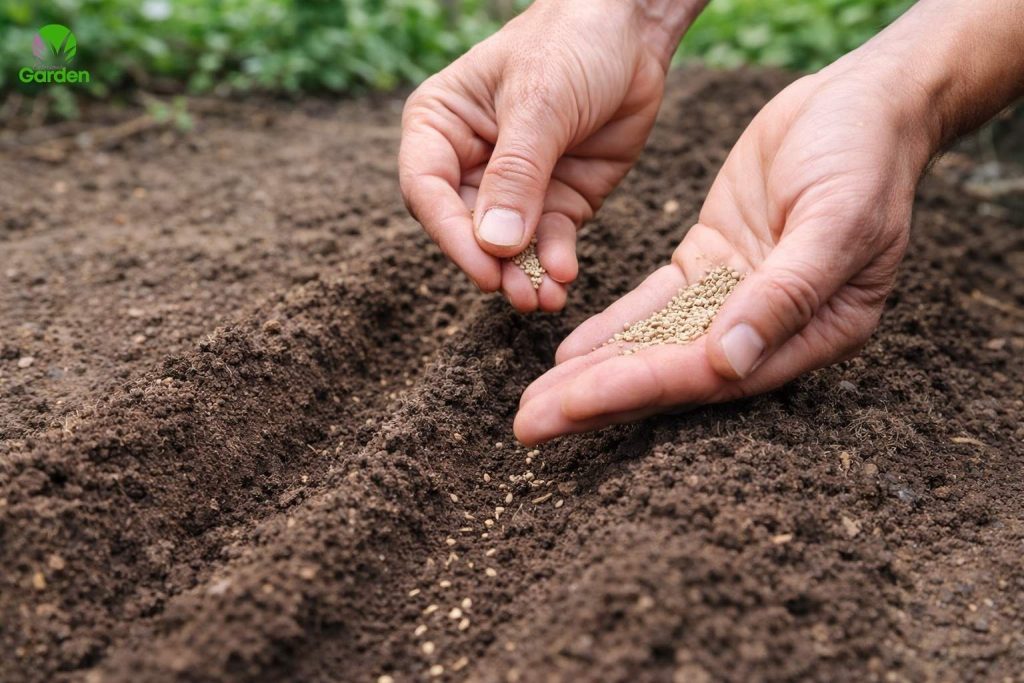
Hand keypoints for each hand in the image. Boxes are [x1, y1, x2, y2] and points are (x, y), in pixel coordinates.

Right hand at [399, 0, 698, 311]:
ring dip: (523, 275)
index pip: (426, 190)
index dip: (451, 234)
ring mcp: (514, 188)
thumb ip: (516, 174)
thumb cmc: (571, 42)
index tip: (483, 267)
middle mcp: (468, 162)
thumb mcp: (540, 102)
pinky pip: (548, 241)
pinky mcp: (556, 202)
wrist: (633, 32)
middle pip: (464, 228)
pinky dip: (554, 262)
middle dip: (491, 265)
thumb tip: (494, 244)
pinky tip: (564, 277)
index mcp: (440, 126)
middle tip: (518, 295)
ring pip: (506, 245)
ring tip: (543, 300)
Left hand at [514, 61, 936, 443]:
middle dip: (598, 399)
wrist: (861, 101)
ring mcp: (736, 296)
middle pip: (672, 374)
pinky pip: (654, 303)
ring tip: (535, 401)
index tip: (571, 407)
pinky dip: (612, 326)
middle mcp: (769, 328)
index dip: (638, 389)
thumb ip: (785, 293)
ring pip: (655, 343)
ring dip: (595, 372)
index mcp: (814, 332)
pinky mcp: (711, 262)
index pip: (710, 374)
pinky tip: (569, 350)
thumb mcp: (837, 220)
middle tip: (529, 427)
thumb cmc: (865, 157)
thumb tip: (731, 361)